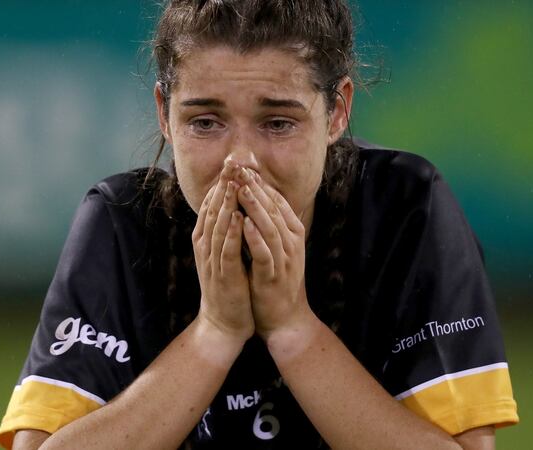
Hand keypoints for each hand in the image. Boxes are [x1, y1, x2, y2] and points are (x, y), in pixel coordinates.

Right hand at [192, 161, 253, 342]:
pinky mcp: (222, 275)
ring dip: (225, 204)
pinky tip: (237, 217)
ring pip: (217, 226)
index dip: (221, 183)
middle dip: (222, 185)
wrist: (223, 322)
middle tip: (231, 162)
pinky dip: (231, 232)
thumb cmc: (228, 286)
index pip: (212, 204)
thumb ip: (226, 230)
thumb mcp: (224, 253)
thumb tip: (234, 204)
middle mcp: (205, 246)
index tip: (232, 162)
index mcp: (206, 239)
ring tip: (233, 182)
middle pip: (212, 210)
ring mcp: (212, 260)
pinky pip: (226, 250)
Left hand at [235, 167, 311, 339]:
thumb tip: (261, 199)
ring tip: (241, 189)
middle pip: (274, 209)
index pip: (277, 201)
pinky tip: (243, 224)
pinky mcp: (273, 275)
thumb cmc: (276, 280)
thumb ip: (273, 225)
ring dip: (256, 207)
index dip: (260, 183)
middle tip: (239, 168)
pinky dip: (254, 237)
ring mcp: (284, 259)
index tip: (244, 166)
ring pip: (270, 227)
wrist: (284, 318)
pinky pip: (264, 253)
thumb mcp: (278, 248)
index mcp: (292, 234)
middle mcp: (291, 243)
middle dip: (256, 187)